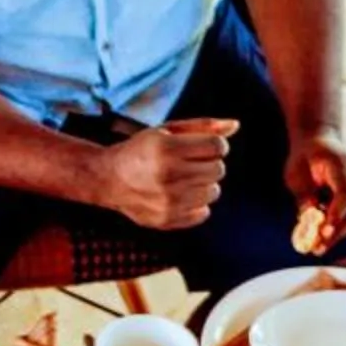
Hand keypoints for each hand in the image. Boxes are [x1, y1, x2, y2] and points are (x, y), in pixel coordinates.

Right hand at [97, 118, 236, 230]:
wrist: (109, 178)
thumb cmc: (142, 149)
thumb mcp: (168, 130)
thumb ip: (203, 127)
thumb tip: (236, 125)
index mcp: (166, 148)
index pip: (217, 146)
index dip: (215, 145)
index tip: (203, 146)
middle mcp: (167, 175)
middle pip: (218, 169)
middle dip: (209, 163)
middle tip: (190, 162)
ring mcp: (167, 200)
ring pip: (214, 192)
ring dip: (204, 184)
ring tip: (185, 178)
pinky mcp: (167, 219)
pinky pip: (204, 213)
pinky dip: (197, 204)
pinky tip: (180, 195)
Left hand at [283, 132, 345, 254]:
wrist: (320, 141)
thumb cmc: (305, 157)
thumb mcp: (296, 172)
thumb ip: (304, 195)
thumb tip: (309, 220)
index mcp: (343, 163)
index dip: (337, 215)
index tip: (323, 233)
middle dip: (338, 231)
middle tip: (319, 247)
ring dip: (340, 234)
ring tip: (320, 247)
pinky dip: (342, 228)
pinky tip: (326, 237)